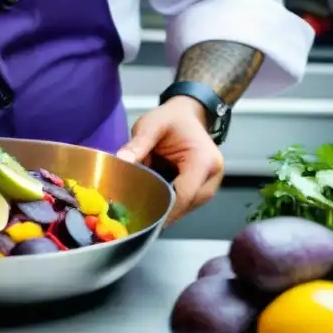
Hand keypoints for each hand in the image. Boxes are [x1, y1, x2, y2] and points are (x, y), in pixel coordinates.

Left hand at [116, 96, 224, 224]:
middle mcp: (212, 176)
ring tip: (140, 206)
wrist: (187, 115)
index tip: (141, 217)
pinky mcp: (202, 189)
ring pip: (185, 206)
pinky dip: (168, 202)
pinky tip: (149, 199)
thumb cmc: (171, 119)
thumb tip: (121, 162)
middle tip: (134, 214)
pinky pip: (184, 202)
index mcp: (203, 160)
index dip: (164, 209)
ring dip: (164, 206)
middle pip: (185, 204)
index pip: (184, 194)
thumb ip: (137, 145)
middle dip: (161, 209)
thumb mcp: (151, 125)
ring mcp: (209, 185)